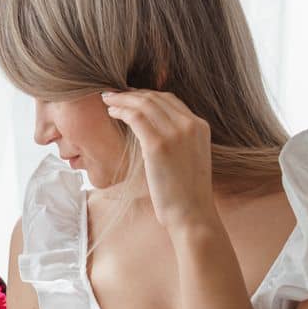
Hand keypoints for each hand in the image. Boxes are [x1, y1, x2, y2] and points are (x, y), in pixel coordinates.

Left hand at [101, 89, 216, 233]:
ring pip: (144, 103)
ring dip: (122, 99)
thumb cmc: (186, 195)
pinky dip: (121, 111)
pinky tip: (112, 113)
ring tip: (108, 101)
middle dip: (131, 93)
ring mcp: (176, 133)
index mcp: (200, 127)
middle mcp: (190, 125)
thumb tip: (153, 135)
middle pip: (156, 97)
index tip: (130, 97)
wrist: (192, 215)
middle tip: (113, 94)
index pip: (170, 100)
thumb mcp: (188, 159)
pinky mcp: (158, 145)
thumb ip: (177, 141)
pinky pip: (135, 117)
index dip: (147, 95)